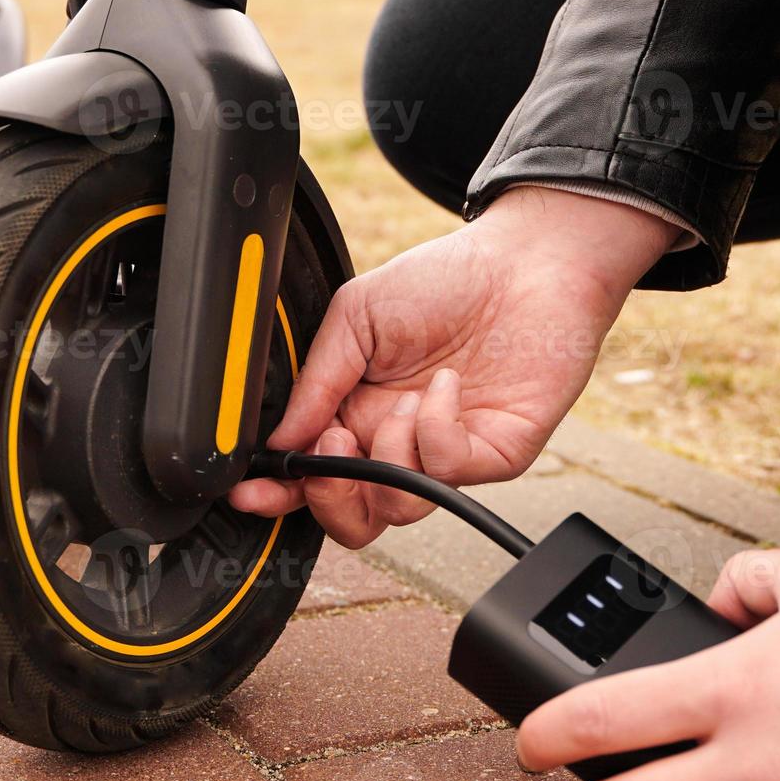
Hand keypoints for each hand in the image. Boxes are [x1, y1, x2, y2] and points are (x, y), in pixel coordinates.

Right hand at [229, 187, 680, 545]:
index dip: (279, 493)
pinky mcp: (492, 455)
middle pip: (352, 518)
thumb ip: (316, 379)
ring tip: (397, 403)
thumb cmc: (446, 280)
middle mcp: (398, 441)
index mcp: (356, 412)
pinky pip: (445, 473)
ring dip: (384, 456)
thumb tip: (280, 439)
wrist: (527, 262)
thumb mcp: (356, 314)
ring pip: (396, 509)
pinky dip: (433, 430)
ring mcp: (445, 453)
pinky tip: (444, 386)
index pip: (311, 476)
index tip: (251, 490)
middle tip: (330, 447)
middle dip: (329, 497)